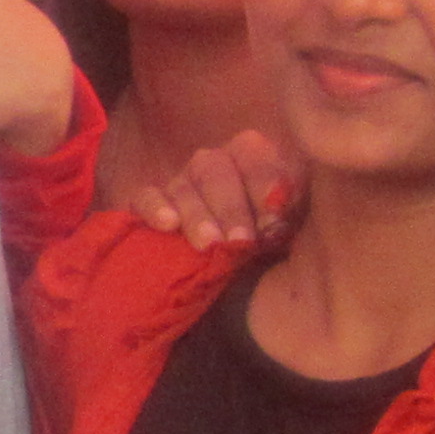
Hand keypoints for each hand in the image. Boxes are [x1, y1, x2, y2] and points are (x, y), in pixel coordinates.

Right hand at [130, 129, 301, 252]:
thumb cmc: (270, 243)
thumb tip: (277, 206)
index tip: (274, 218)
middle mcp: (213, 162)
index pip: (254, 157)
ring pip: (182, 188)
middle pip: (214, 170)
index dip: (264, 183)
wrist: (244, 277)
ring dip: (197, 216)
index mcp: (252, 156)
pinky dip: (154, 208)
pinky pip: (144, 197)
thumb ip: (288, 207)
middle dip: (230, 208)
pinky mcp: (148, 204)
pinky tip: (168, 225)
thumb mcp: (289, 223)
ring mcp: (179, 182)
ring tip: (208, 245)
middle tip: (241, 240)